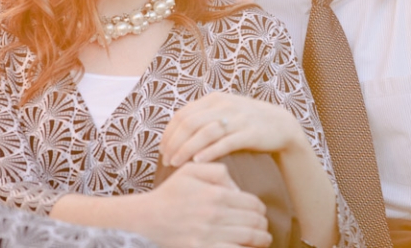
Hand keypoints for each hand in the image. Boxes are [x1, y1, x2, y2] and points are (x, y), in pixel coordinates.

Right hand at [135, 161, 271, 247]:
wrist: (146, 219)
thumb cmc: (170, 193)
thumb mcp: (191, 170)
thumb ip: (218, 171)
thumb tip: (237, 189)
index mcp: (217, 195)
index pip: (253, 203)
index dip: (260, 209)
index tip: (260, 212)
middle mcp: (216, 216)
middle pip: (255, 222)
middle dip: (263, 225)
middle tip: (263, 227)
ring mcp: (210, 235)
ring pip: (249, 239)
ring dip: (261, 240)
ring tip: (264, 240)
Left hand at [159, 92, 305, 166]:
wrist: (281, 125)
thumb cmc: (247, 122)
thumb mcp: (224, 112)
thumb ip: (203, 117)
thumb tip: (176, 131)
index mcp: (214, 99)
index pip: (182, 114)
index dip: (169, 133)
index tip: (162, 149)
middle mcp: (224, 105)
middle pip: (189, 123)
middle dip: (174, 143)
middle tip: (166, 160)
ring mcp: (237, 119)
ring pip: (204, 133)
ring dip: (186, 149)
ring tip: (176, 164)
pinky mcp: (249, 133)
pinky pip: (224, 143)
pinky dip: (209, 152)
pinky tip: (198, 161)